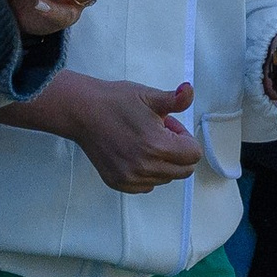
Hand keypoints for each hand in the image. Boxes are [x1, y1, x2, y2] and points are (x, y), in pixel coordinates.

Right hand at [0, 71, 201, 191]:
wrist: (82, 111)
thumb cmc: (116, 101)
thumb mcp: (149, 96)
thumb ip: (176, 99)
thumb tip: (190, 91)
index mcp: (158, 145)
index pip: (194, 154)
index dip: (185, 137)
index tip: (168, 126)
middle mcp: (146, 167)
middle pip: (184, 170)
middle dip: (178, 152)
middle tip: (158, 133)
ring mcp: (131, 178)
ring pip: (166, 178)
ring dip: (162, 162)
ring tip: (143, 141)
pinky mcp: (119, 184)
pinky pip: (147, 185)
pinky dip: (147, 173)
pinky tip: (134, 154)